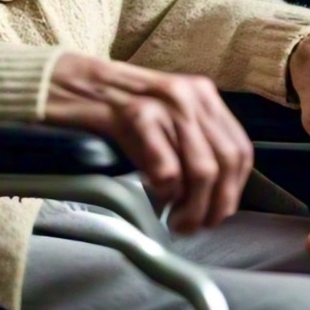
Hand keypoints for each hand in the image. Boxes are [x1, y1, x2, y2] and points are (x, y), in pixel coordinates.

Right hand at [43, 52, 253, 231]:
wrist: (69, 84)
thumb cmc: (117, 109)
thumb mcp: (165, 116)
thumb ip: (192, 142)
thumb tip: (214, 195)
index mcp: (201, 94)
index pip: (240, 149)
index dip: (233, 190)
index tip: (217, 212)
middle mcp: (188, 95)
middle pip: (225, 163)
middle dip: (215, 206)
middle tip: (192, 226)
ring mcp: (162, 103)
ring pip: (203, 170)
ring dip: (192, 209)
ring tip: (174, 222)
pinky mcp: (134, 115)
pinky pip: (166, 168)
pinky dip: (165, 193)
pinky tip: (153, 197)